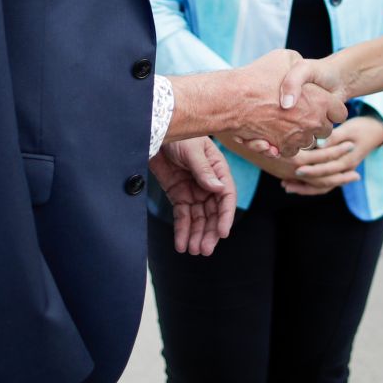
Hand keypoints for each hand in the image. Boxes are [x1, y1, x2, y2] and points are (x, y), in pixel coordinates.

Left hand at [149, 136, 235, 255]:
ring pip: (198, 218)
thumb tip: (218, 188)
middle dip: (210, 232)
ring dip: (196, 235)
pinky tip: (181, 244)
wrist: (156, 132)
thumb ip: (203, 170)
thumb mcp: (192, 150)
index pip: (226, 197)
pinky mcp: (178, 195)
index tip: (223, 233)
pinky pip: (182, 216)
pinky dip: (182, 231)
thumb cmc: (179, 135)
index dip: (226, 216)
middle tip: (205, 250)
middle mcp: (208, 184)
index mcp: (218, 171)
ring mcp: (194, 191)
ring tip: (193, 251)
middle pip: (213, 213)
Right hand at [227, 50, 347, 159]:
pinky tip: (276, 133)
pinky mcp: (283, 148)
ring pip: (308, 142)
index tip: (320, 105)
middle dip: (316, 124)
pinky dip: (285, 146)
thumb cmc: (258, 76)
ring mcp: (299, 137)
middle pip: (326, 130)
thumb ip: (301, 64)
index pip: (340, 113)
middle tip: (301, 114)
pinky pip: (291, 151)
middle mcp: (313, 121)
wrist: (233, 99)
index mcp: (320, 100)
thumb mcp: (285, 57)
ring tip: (286, 123)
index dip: (331, 109)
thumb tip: (303, 70)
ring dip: (300, 135)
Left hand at [280, 115, 382, 195]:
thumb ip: (333, 138)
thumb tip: (318, 144)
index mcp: (347, 161)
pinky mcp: (337, 169)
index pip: (326, 169)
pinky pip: (323, 182)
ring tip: (286, 187)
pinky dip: (309, 184)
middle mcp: (344, 170)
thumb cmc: (362, 127)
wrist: (376, 131)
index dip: (311, 170)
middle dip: (303, 184)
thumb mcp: (349, 129)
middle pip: (322, 182)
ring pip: (321, 186)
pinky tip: (294, 182)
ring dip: (304, 188)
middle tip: (284, 184)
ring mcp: (341, 171)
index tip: (296, 168)